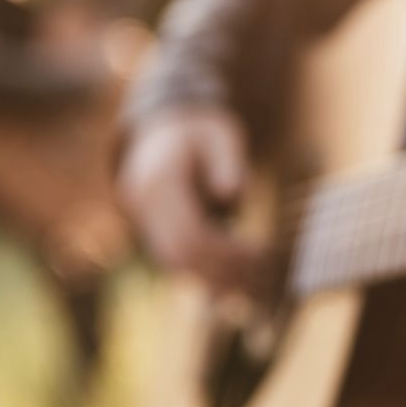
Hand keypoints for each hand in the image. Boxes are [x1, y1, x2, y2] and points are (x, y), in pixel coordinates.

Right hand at [120, 105, 257, 291]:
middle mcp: (143, 202)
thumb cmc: (202, 133)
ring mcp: (142, 218)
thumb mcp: (221, 135)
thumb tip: (229, 193)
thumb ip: (226, 159)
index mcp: (159, 179)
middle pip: (181, 254)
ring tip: (255, 276)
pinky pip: (177, 259)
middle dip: (223, 269)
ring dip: (215, 274)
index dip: (227, 252)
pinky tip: (237, 271)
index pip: (191, 233)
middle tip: (263, 273)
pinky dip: (206, 269)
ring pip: (176, 263)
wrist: (166, 130)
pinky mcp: (150, 230)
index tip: (261, 255)